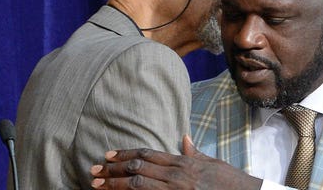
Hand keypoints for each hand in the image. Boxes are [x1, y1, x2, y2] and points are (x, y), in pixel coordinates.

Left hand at [91, 135, 262, 188]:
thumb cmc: (229, 181)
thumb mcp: (211, 162)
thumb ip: (194, 153)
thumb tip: (183, 138)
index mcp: (183, 162)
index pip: (147, 154)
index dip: (125, 154)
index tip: (108, 155)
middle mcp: (177, 174)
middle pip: (138, 169)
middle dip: (113, 170)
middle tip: (93, 171)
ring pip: (138, 185)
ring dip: (115, 185)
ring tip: (97, 185)